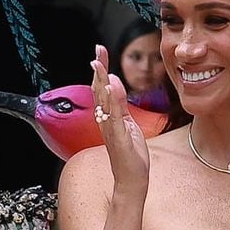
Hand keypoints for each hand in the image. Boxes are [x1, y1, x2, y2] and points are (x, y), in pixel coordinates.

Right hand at [91, 45, 148, 196]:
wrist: (131, 179)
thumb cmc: (130, 154)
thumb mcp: (127, 124)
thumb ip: (120, 106)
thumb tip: (115, 86)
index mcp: (108, 116)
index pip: (102, 88)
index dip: (100, 69)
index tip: (99, 51)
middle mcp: (105, 121)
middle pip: (99, 90)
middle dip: (98, 69)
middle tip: (98, 50)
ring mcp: (110, 129)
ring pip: (103, 101)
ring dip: (100, 81)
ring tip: (99, 65)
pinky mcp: (118, 137)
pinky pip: (114, 117)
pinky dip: (112, 101)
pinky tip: (110, 87)